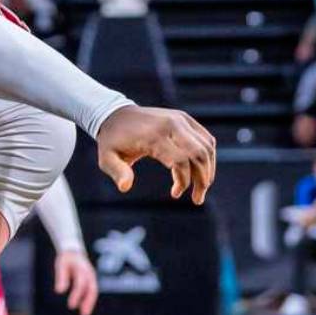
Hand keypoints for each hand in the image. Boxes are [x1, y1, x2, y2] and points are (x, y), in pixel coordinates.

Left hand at [53, 248, 98, 314]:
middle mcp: (89, 274)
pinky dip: (89, 300)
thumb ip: (61, 277)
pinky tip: (84, 308)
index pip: (80, 284)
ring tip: (84, 314)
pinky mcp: (91, 280)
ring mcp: (92, 277)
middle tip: (84, 314)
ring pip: (93, 292)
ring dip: (90, 303)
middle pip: (92, 290)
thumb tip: (59, 291)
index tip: (71, 306)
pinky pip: (92, 291)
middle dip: (88, 302)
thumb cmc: (66, 259)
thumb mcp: (61, 265)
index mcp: (82, 269)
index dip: (76, 295)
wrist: (74, 251)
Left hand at [94, 105, 216, 203]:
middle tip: (197, 199)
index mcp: (153, 135)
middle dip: (203, 179)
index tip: (175, 194)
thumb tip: (125, 188)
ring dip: (208, 170)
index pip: (180, 161)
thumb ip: (117, 172)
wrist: (115, 114)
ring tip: (200, 189)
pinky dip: (207, 157)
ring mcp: (181, 119)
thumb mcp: (107, 158)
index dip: (183, 181)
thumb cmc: (112, 141)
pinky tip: (200, 172)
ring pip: (207, 147)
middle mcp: (171, 124)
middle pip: (200, 154)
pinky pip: (206, 139)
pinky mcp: (185, 118)